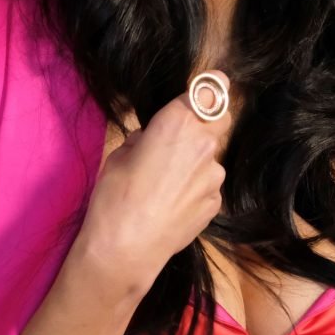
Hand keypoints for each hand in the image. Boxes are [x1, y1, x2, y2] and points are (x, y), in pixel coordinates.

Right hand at [75, 70, 231, 297]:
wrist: (125, 249)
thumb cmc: (114, 195)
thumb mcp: (121, 153)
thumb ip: (147, 137)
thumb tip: (154, 138)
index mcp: (178, 122)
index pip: (212, 88)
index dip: (212, 86)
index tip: (209, 87)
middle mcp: (204, 143)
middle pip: (220, 119)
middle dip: (207, 121)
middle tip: (181, 138)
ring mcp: (214, 175)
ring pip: (211, 156)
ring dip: (196, 162)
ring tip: (166, 184)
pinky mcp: (216, 202)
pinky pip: (208, 184)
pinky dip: (195, 188)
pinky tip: (172, 204)